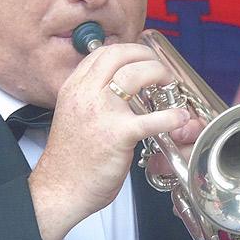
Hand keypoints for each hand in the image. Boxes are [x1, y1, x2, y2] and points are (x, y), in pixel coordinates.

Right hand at [28, 43, 189, 239]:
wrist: (60, 189)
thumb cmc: (70, 158)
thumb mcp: (73, 114)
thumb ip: (90, 97)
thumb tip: (116, 87)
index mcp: (74, 87)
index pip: (103, 52)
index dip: (128, 51)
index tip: (142, 59)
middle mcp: (86, 94)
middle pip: (121, 55)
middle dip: (147, 57)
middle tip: (160, 71)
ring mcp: (102, 113)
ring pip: (136, 75)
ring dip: (160, 75)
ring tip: (169, 87)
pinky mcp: (118, 135)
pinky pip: (151, 119)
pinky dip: (171, 116)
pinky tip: (179, 118)